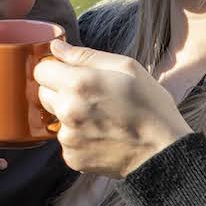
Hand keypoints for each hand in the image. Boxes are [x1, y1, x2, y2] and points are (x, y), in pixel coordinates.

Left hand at [33, 38, 191, 178]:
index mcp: (78, 84)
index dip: (55, 69)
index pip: (41, 70)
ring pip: (55, 118)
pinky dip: (78, 137)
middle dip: (60, 91)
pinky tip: (101, 136)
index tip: (72, 74)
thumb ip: (85, 55)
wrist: (164, 152)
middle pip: (43, 94)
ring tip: (101, 118)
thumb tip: (55, 48)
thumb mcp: (127, 68)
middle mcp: (67, 110)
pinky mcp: (71, 157)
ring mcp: (67, 137)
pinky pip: (65, 140)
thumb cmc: (150, 106)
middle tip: (91, 96)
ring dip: (69, 115)